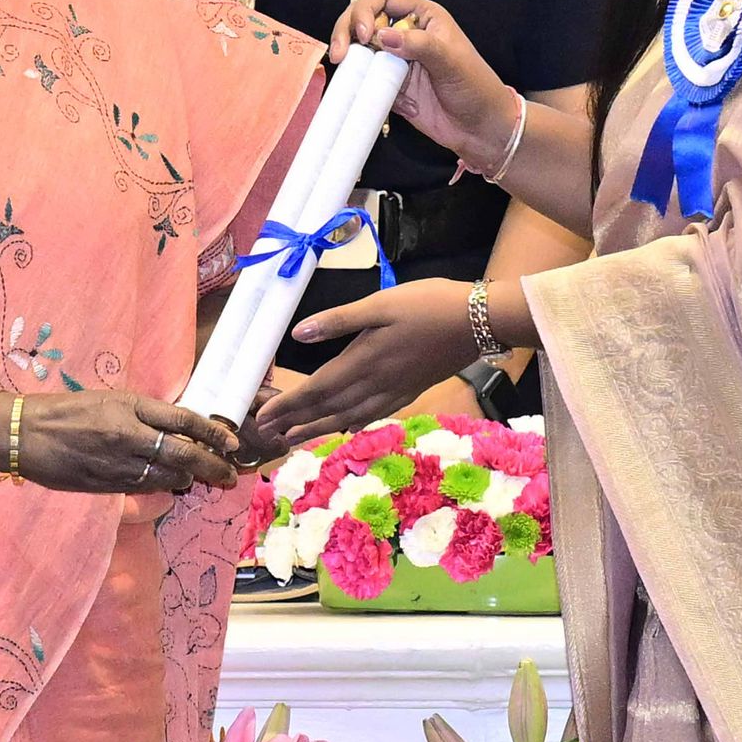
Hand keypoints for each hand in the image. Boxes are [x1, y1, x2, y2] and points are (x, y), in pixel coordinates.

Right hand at [12, 390, 238, 493]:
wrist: (24, 433)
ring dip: (187, 480)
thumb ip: (145, 413)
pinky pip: (145, 489)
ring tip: (197, 479)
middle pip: (184, 455)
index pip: (184, 420)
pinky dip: (162, 488)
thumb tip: (181, 429)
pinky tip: (169, 485)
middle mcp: (128, 435)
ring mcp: (118, 464)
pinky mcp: (107, 485)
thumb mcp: (110, 399)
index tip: (232, 444)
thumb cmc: (67, 410)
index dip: (213, 433)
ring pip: (167, 478)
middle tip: (228, 475)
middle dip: (212, 467)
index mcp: (130, 407)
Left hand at [243, 278, 480, 455]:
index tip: (264, 416)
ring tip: (295, 437)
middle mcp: (376, 383)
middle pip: (328, 409)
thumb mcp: (381, 304)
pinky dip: (353, 424)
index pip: (317, 389)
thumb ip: (339, 321)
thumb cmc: (428, 304)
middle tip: (268, 433)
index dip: (289, 404)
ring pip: (349, 417)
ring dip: (319, 428)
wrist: (478, 321)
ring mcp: (394, 391)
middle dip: (296, 421)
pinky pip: (373, 414)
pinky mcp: (409, 391)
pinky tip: (345, 428)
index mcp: (364, 361)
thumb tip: (298, 335)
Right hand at [331, 0, 519, 167]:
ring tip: (346, 70)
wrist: (481, 129)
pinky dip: (361, 85)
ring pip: (358, 50)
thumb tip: (382, 36)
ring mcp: (394, 60)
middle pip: (361, 19)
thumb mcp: (451, 61)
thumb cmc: (476, 87)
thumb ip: (419, 45)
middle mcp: (404, 33)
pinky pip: (365, 80)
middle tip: (340, 54)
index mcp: (422, 16)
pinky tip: (375, 96)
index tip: (364, 35)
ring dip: (349, 59)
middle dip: (346, 31)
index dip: (365, 10)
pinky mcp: (389, 85)